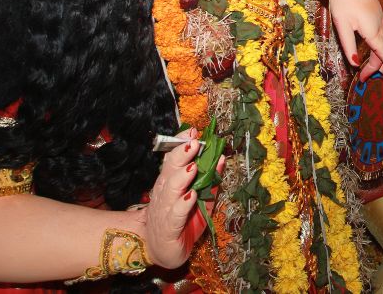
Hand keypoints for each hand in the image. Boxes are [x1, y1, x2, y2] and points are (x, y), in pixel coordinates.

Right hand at [139, 131, 201, 268]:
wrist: (161, 251)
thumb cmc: (182, 221)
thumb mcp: (199, 197)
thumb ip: (209, 179)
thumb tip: (221, 157)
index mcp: (169, 183)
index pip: (172, 159)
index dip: (180, 144)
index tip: (192, 131)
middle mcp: (164, 194)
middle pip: (170, 171)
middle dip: (181, 155)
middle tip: (194, 143)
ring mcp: (164, 211)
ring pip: (170, 191)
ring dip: (182, 177)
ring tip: (193, 167)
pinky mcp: (168, 229)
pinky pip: (175, 215)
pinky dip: (182, 206)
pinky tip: (190, 197)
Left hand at [328, 0, 382, 80]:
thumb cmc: (342, 0)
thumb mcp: (341, 25)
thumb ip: (349, 45)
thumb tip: (355, 64)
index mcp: (372, 30)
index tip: (382, 80)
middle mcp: (380, 25)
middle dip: (380, 65)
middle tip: (367, 77)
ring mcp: (381, 18)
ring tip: (378, 66)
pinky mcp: (379, 13)